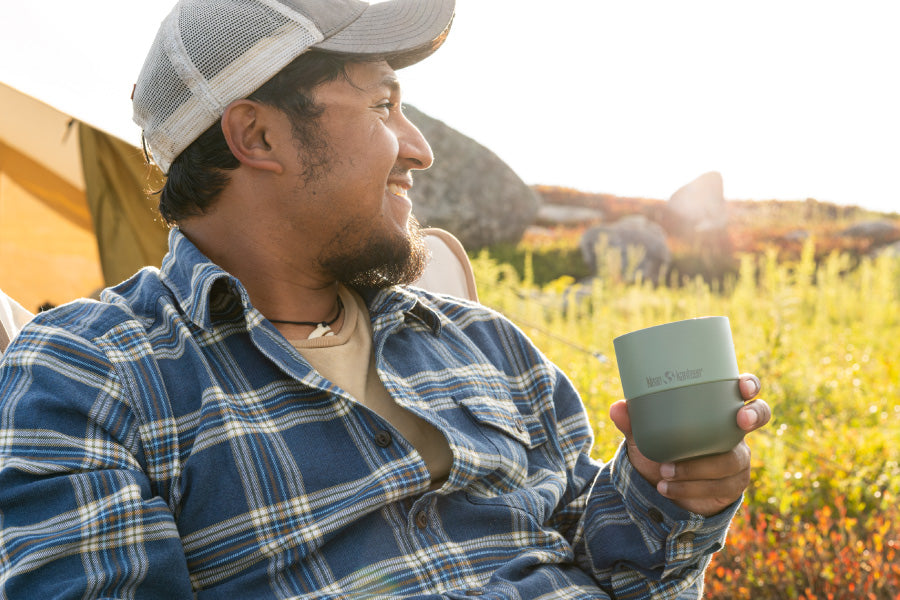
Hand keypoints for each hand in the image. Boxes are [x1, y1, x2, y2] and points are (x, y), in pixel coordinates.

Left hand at [609, 373, 770, 515]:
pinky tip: (668, 488)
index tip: (743, 387)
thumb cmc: (659, 447)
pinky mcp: (733, 484)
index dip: (749, 385)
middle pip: (759, 415)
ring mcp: (737, 457)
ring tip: (664, 471)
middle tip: (739, 421)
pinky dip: (691, 488)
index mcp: (715, 407)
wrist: (659, 485)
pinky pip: (720, 487)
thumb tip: (617, 408)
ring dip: (698, 467)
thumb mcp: (644, 434)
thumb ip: (633, 421)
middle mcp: (732, 430)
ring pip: (731, 460)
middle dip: (754, 415)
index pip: (743, 389)